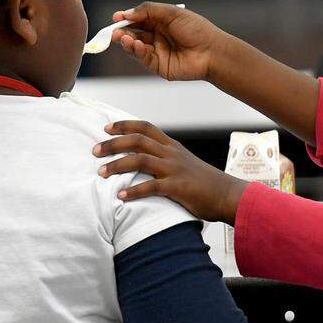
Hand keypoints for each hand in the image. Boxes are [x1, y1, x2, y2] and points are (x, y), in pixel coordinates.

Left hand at [94, 120, 249, 223]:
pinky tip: (120, 196)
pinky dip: (134, 191)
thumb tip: (143, 160)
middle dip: (113, 143)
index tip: (106, 128)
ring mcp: (175, 169)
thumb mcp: (184, 163)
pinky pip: (152, 187)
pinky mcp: (178, 187)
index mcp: (172, 146)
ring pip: (140, 160)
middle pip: (137, 140)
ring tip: (101, 172)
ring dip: (117, 165)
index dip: (124, 125)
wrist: (228, 195)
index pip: (145, 127)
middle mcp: (171, 154)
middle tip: (94, 151)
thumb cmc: (203, 182)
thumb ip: (164, 159)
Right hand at [112, 2, 230, 81]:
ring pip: (136, 47)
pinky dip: (137, 51)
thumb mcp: (171, 13)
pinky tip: (136, 45)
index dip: (126, 18)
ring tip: (122, 38)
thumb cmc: (197, 30)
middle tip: (114, 31)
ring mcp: (158, 52)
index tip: (116, 17)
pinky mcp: (159, 66)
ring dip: (127, 42)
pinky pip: (143, 58)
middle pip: (134, 33)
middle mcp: (158, 37)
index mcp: (161, 22)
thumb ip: (148, 10)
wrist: (212, 52)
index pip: (138, 19)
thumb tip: (127, 13)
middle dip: (122, 32)